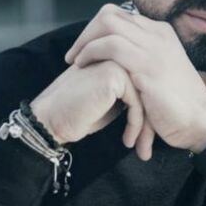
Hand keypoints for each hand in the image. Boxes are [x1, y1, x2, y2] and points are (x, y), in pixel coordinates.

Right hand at [30, 60, 154, 159]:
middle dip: (151, 123)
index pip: (145, 85)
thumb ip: (130, 94)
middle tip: (146, 150)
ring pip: (146, 97)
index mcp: (116, 58)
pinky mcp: (114, 75)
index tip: (145, 140)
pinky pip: (137, 103)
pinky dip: (135, 126)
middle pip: (148, 90)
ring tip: (141, 149)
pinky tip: (127, 140)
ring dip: (145, 128)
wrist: (51, 119)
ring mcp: (115, 61)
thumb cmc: (78, 114)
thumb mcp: (110, 102)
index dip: (149, 114)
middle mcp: (117, 55)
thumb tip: (154, 105)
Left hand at [64, 4, 205, 155]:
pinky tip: (83, 66)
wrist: (200, 123)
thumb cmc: (178, 106)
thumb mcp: (160, 72)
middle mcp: (158, 34)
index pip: (120, 16)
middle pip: (110, 14)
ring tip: (75, 61)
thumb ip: (141, 58)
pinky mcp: (147, 65)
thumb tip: (116, 55)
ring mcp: (154, 47)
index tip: (85, 49)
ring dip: (84, 41)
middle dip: (87, 32)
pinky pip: (111, 46)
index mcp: (161, 33)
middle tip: (75, 54)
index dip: (96, 30)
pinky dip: (91, 52)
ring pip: (108, 24)